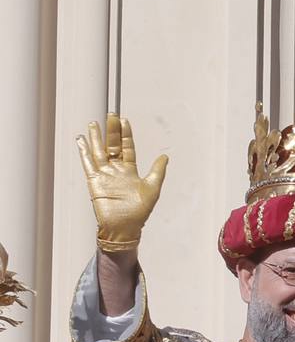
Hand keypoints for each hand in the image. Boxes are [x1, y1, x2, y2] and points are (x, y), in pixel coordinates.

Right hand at [77, 113, 168, 253]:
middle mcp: (116, 170)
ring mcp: (104, 175)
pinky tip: (81, 140)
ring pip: (99, 152)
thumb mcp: (153, 188)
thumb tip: (165, 156)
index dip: (126, 135)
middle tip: (111, 115)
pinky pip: (88, 163)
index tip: (124, 121)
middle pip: (113, 146)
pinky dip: (84, 152)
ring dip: (96, 138)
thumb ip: (158, 171)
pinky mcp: (94, 181)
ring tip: (94, 123)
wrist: (125, 227)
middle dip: (112, 131)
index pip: (127, 148)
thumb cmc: (139, 211)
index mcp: (130, 171)